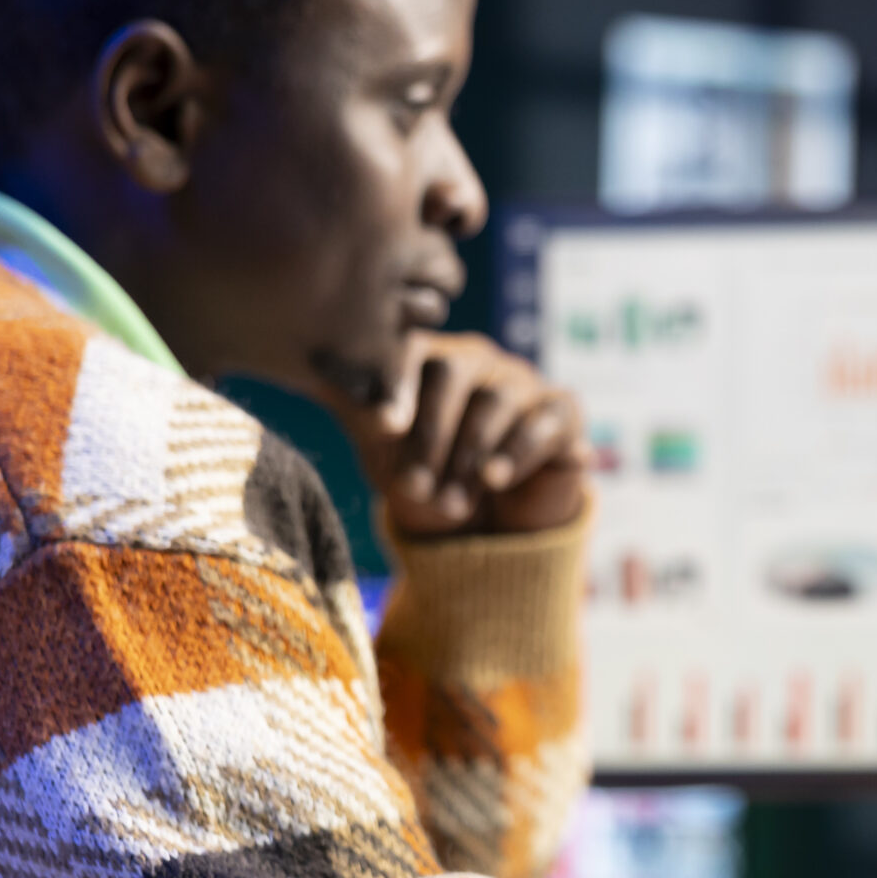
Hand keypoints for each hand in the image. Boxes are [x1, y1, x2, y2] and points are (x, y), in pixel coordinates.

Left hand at [335, 332, 588, 536]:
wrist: (489, 526)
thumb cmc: (429, 478)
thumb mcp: (384, 451)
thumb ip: (357, 410)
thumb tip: (312, 370)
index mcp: (428, 360)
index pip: (410, 351)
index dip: (396, 384)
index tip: (383, 429)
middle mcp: (478, 361)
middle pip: (452, 374)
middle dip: (431, 436)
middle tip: (414, 488)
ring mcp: (524, 383)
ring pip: (497, 400)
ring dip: (469, 456)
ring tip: (452, 503)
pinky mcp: (564, 413)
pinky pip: (545, 421)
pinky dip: (518, 452)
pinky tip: (495, 480)